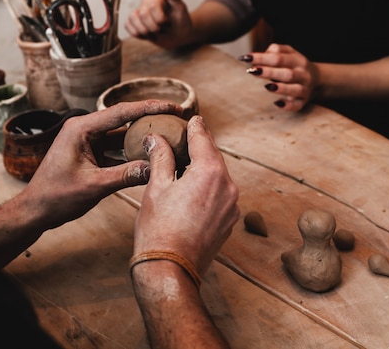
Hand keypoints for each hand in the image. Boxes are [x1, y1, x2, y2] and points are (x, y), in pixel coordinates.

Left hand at [22, 100, 182, 229]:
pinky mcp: (91, 152)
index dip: (150, 107)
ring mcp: (88, 140)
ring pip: (122, 133)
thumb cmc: (56, 196)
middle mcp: (85, 129)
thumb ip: (126, 175)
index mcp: (81, 128)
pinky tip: (151, 155)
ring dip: (143, 135)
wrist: (36, 210)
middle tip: (177, 117)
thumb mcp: (94, 186)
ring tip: (169, 134)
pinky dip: (133, 151)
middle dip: (151, 117)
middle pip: (125, 118)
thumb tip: (155, 168)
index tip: (173, 106)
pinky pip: (117, 147)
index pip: (122, 112)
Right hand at [125, 0, 193, 49]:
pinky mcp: (135, 22)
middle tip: (163, 29)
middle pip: (143, 14)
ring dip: (146, 31)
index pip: (152, 6)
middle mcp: (147, 2)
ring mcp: (140, 12)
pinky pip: (128, 25)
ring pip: (133, 18)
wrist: (179, 36)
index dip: (160, 19)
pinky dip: (137, 33)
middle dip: (155, 27)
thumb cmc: (181, 22)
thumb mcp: (181, 9)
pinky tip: (147, 35)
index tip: (168, 23)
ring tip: (156, 33)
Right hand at [133, 115, 239, 274]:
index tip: (193, 119)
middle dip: (201, 147)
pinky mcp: (229, 221)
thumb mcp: (156, 187)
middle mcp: (227, 186)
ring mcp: (232, 205)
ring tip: (187, 165)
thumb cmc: (158, 229)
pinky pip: (222, 195)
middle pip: (214, 157)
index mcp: (209, 172)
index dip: (196, 127)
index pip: (203, 139)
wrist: (170, 268)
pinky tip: (193, 191)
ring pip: (219, 176)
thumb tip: (156, 138)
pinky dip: (210, 188)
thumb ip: (161, 157)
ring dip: (205, 168)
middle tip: (188, 138)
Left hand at [245, 44, 318, 110]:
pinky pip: (297, 105)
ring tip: (267, 86)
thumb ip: (277, 50)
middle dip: (270, 72)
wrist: (318, 80)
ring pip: (294, 89)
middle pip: (287, 73)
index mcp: (297, 60)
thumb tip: (262, 55)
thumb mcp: (290, 53)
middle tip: (253, 70)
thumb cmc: (296, 65)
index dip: (262, 57)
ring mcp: (304, 89)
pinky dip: (288, 105)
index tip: (246, 57)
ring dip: (281, 88)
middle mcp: (302, 74)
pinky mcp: (303, 102)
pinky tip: (277, 103)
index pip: (279, 57)